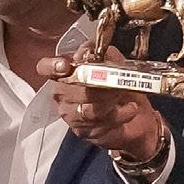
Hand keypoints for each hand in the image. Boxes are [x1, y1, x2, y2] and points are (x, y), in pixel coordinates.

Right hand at [42, 56, 169, 168]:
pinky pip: (101, 125)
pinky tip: (130, 108)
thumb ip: (103, 53)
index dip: (51, 66)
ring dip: (110, 101)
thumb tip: (86, 51)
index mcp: (65, 73)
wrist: (138, 117)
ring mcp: (72, 116)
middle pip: (70, 91)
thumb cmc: (121, 86)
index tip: (65, 66)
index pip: (46, 68)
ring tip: (124, 94)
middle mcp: (63, 95)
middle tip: (116, 82)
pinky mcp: (86, 132)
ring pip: (86, 110)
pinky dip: (121, 115)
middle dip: (96, 85)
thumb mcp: (116, 62)